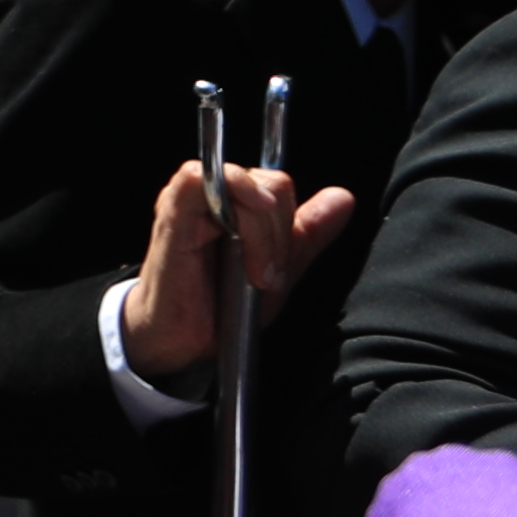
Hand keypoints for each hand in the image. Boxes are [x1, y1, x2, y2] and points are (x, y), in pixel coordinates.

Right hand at [115, 156, 358, 384]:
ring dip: (260, 234)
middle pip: (272, 184)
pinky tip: (235, 233)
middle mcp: (218, 195)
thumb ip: (307, 234)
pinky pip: (206, 177)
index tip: (278, 271)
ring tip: (251, 274)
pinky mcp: (174, 207)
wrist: (180, 339)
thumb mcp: (276, 269)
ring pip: (249, 183)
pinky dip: (231, 196)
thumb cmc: (222, 307)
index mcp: (242, 205)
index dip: (289, 227)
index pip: (281, 188)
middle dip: (278, 236)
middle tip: (263, 277)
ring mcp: (194, 197)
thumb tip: (343, 198)